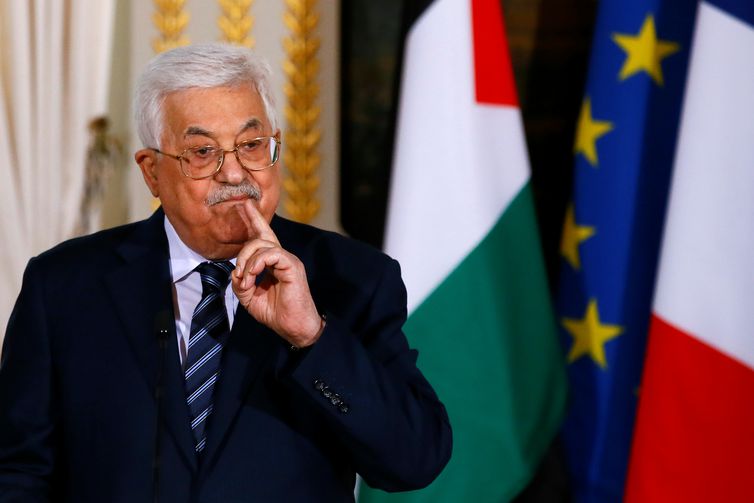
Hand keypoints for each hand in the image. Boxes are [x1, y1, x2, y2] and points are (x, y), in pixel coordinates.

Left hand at [231, 200, 323, 347]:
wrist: (294, 328)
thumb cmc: (277, 314)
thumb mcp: (250, 299)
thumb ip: (241, 283)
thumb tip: (236, 271)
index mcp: (274, 263)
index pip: (263, 236)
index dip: (254, 219)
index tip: (245, 205)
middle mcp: (282, 258)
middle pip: (260, 237)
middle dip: (244, 250)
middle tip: (240, 272)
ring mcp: (289, 261)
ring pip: (263, 245)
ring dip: (248, 261)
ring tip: (246, 279)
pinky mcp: (292, 266)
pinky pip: (272, 254)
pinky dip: (258, 263)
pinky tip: (253, 275)